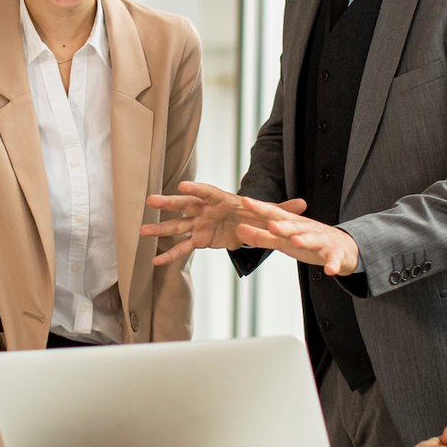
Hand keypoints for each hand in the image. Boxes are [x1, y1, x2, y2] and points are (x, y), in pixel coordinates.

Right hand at [144, 182, 308, 265]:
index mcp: (222, 200)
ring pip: (178, 226)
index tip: (182, 185)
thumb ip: (283, 210)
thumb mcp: (269, 213)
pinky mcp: (199, 239)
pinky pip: (183, 248)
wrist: (246, 225)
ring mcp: (199, 224)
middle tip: (151, 200)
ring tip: (142, 230)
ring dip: (161, 228)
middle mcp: (206, 209)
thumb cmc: (254, 214)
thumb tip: (304, 204)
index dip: (196, 188)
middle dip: (169, 203)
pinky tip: (156, 262)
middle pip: (185, 205)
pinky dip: (170, 255)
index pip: (208, 192)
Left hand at [231, 201, 360, 275]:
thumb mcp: (283, 240)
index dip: (260, 208)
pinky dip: (332, 264)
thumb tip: (238, 230)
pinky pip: (334, 259)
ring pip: (313, 239)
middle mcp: (307, 229)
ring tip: (296, 241)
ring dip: (305, 240)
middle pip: (293, 226)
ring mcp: (322, 240)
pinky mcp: (335, 254)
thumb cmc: (308, 241)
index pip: (274, 214)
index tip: (244, 201)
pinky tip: (329, 271)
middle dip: (282, 225)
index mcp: (292, 224)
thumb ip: (261, 236)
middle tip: (270, 224)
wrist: (343, 247)